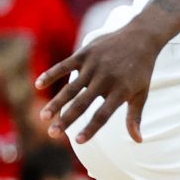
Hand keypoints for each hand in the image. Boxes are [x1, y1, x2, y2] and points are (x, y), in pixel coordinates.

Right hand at [37, 26, 164, 142]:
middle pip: (83, 103)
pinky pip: (65, 65)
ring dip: (56, 102)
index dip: (91, 128)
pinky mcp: (85, 54)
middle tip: (52, 134)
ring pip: (71, 87)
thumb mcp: (142, 93)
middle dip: (66, 119)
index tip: (79, 141)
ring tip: (43, 117)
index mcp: (120, 91)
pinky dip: (51, 74)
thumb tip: (138, 141)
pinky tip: (38, 84)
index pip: (103, 114)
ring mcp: (94, 65)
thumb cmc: (141, 70)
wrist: (141, 37)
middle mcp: (106, 79)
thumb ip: (135, 117)